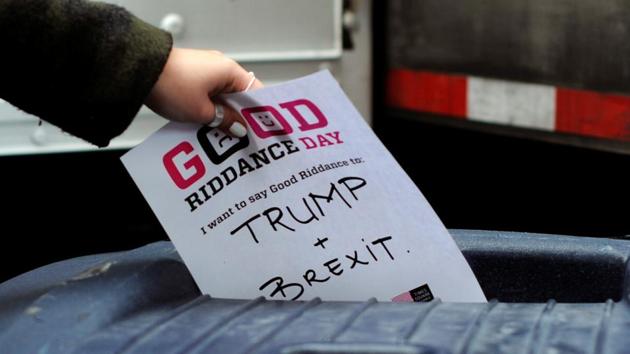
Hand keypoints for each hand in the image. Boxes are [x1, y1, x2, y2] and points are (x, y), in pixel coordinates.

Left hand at [145, 48, 262, 136]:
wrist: (137, 70)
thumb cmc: (171, 86)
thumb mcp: (202, 112)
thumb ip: (225, 121)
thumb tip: (239, 128)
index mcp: (230, 71)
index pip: (256, 92)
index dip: (260, 113)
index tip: (263, 131)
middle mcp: (220, 67)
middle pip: (239, 96)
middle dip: (240, 118)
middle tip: (242, 139)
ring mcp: (205, 70)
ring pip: (222, 97)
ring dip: (223, 115)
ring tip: (223, 136)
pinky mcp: (191, 75)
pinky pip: (208, 95)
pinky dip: (210, 108)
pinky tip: (206, 125)